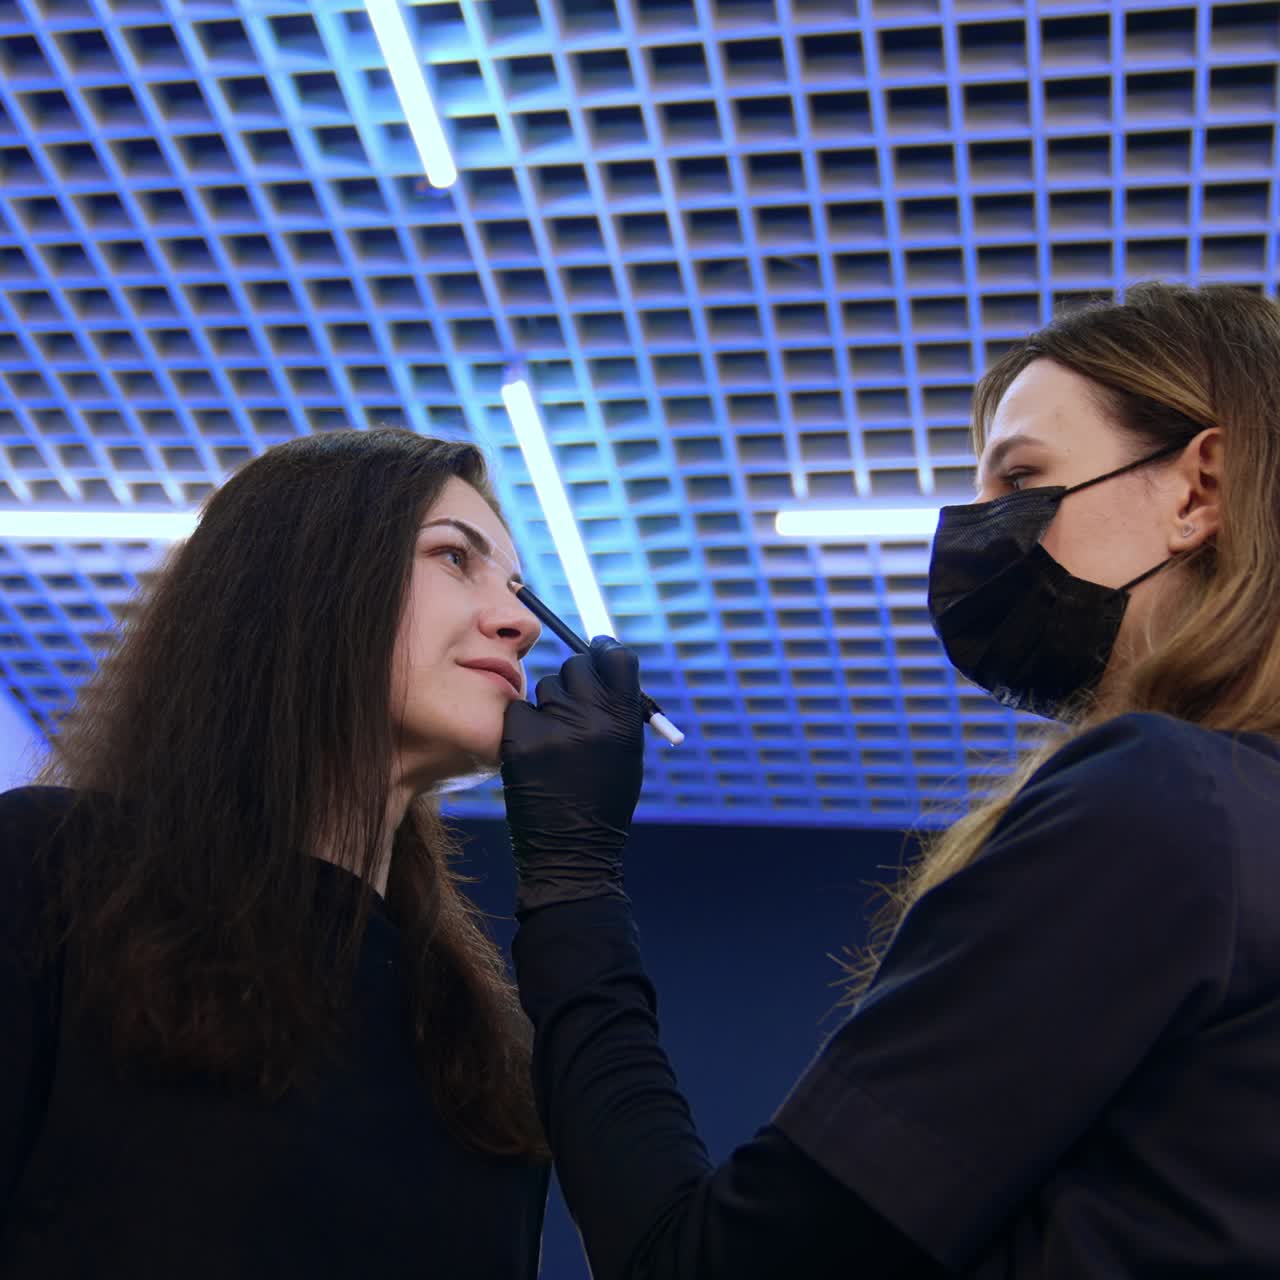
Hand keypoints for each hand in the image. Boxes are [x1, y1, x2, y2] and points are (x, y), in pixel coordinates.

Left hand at [501, 637, 644, 915]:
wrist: (572, 851)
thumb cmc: (603, 801)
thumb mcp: (626, 752)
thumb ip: (618, 707)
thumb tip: (601, 661)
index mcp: (624, 721)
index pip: (617, 658)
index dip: (605, 651)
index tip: (598, 652)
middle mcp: (591, 719)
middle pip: (577, 665)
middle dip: (576, 679)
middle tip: (574, 701)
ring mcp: (553, 728)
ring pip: (546, 686)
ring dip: (550, 704)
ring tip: (557, 741)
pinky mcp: (520, 739)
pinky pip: (519, 708)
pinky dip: (525, 723)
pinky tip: (534, 750)